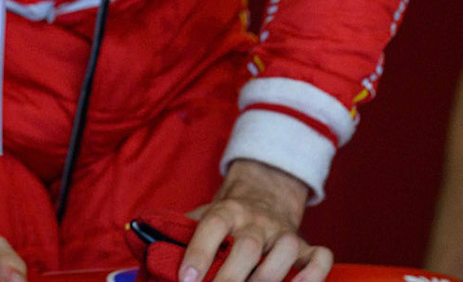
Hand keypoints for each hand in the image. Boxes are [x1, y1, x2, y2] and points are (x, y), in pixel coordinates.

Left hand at [181, 160, 331, 281]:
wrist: (264, 190)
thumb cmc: (225, 216)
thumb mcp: (202, 214)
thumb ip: (178, 230)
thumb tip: (142, 242)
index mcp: (227, 210)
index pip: (212, 226)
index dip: (198, 252)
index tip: (186, 280)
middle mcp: (256, 220)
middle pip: (248, 247)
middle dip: (231, 278)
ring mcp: (283, 232)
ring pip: (286, 249)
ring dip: (270, 277)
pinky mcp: (305, 244)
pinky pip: (320, 256)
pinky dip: (315, 273)